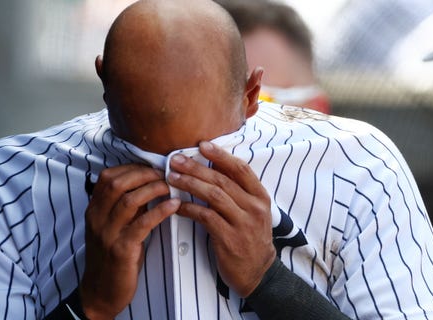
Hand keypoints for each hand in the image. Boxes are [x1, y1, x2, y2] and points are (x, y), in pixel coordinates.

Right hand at [80, 164, 179, 319]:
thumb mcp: (113, 227)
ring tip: (171, 186)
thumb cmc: (112, 257)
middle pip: (117, 183)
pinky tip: (174, 205)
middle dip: (144, 174)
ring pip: (129, 200)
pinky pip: (142, 224)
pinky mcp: (121, 249)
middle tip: (164, 173)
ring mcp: (107, 233)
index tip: (152, 166)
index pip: (109, 177)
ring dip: (154, 189)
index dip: (132, 168)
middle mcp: (97, 218)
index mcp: (94, 210)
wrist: (101, 291)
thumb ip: (126, 207)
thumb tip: (148, 185)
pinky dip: (160, 211)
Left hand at [167, 141, 275, 296]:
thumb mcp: (252, 211)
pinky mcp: (229, 239)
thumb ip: (237, 190)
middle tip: (176, 160)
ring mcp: (243, 224)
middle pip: (223, 181)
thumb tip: (214, 164)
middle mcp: (254, 208)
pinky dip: (189, 209)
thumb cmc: (249, 236)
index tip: (202, 145)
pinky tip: (176, 205)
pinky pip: (206, 217)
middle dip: (197, 168)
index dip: (221, 155)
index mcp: (260, 197)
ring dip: (190, 184)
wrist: (257, 271)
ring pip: (214, 196)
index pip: (241, 169)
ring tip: (172, 177)